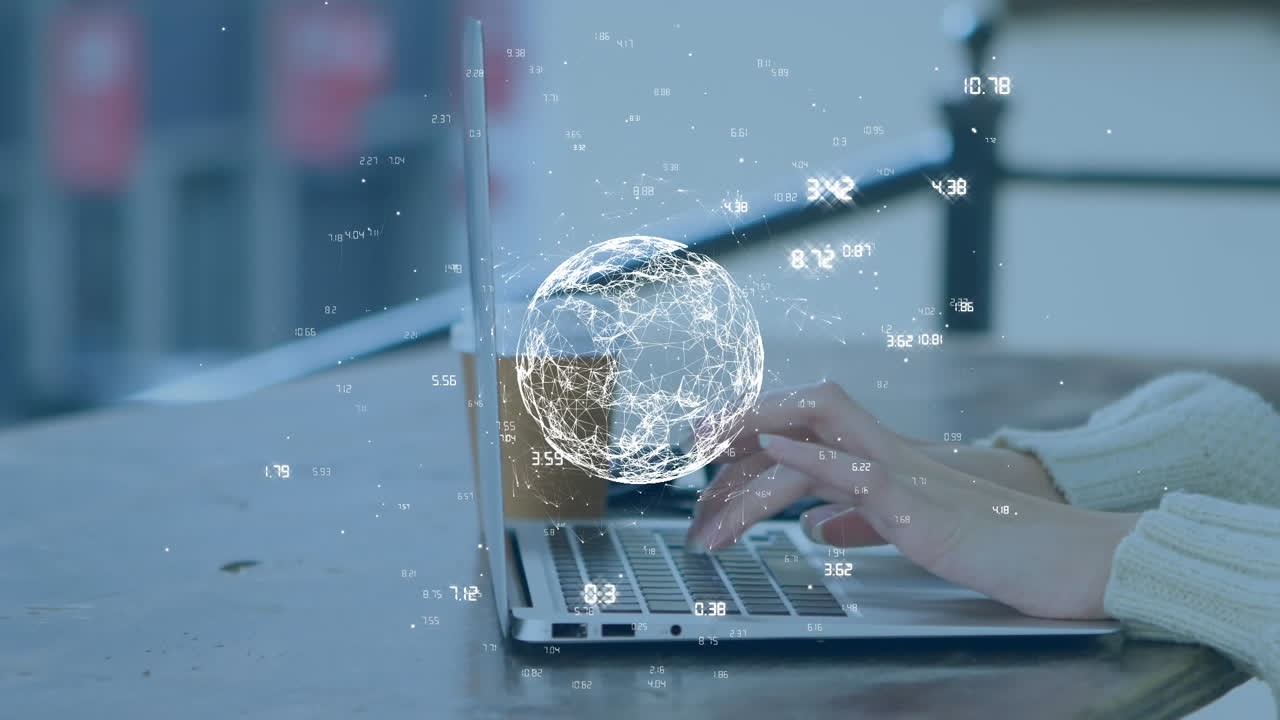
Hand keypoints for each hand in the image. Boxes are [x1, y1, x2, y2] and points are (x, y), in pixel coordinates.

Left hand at [686, 381, 1138, 619]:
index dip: (748, 439)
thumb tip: (820, 525)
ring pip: (816, 439)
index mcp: (883, 461)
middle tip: (687, 465)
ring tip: (706, 506)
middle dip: (735, 433)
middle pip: (799, 418)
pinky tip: (775, 452)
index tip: (702, 462)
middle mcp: (887, 455)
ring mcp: (904, 475)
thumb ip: (865, 520)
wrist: (1069, 561)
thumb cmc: (1001, 545)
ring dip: (752, 469)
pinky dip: (814, 458)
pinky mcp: (923, 509)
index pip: (802, 434)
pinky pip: (861, 471)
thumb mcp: (915, 531)